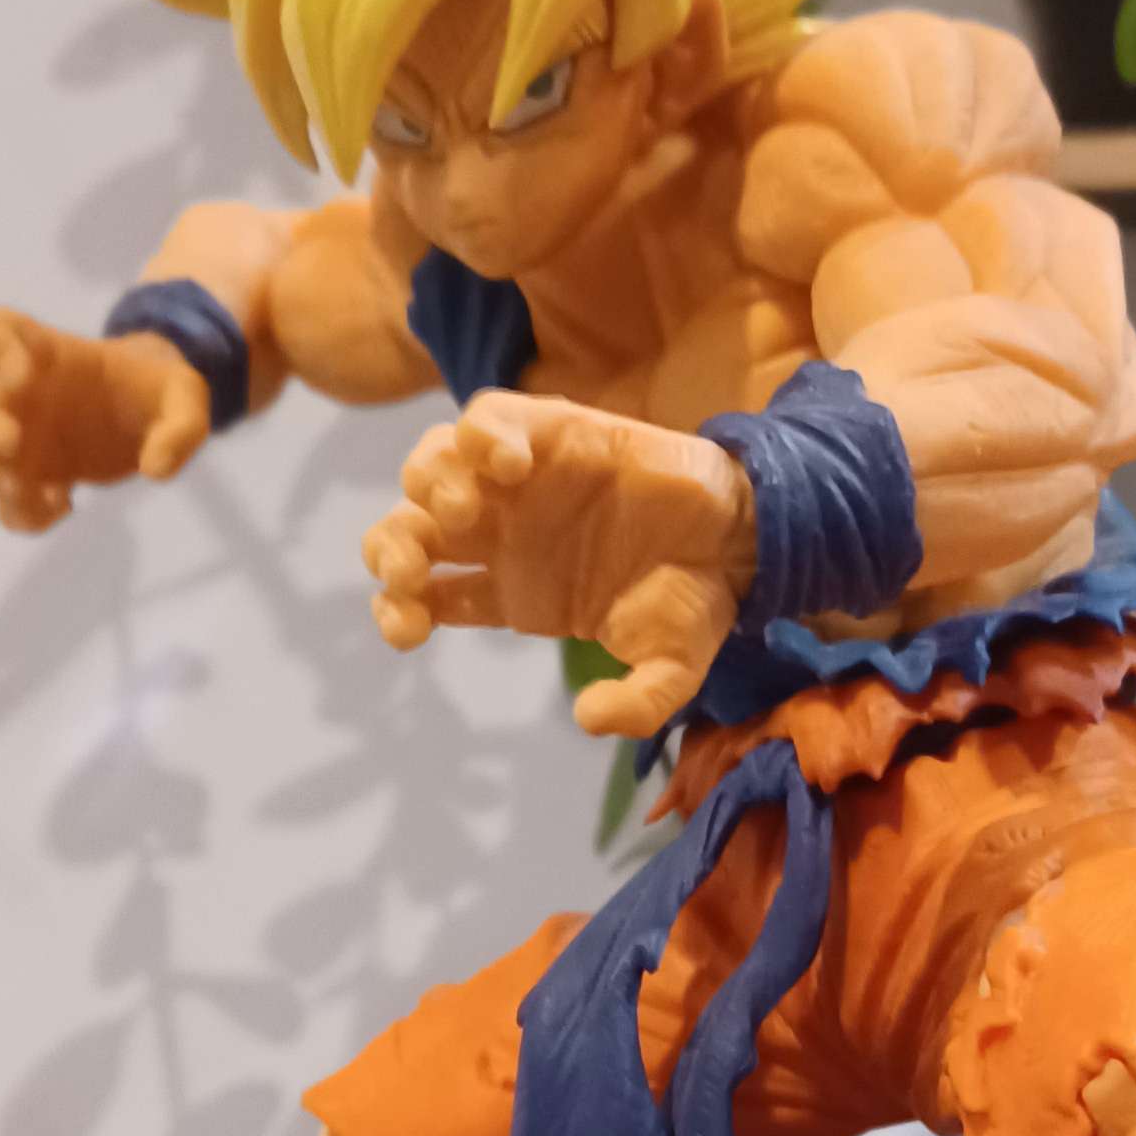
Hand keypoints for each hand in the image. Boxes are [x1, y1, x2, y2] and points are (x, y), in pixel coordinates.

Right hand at [0, 309, 210, 533]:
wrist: (149, 417)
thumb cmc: (160, 392)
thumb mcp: (188, 398)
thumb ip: (181, 426)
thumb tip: (156, 469)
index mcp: (48, 354)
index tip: (24, 376)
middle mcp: (21, 394)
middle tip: (14, 443)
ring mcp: (21, 436)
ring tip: (32, 491)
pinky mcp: (32, 476)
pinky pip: (7, 501)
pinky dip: (22, 513)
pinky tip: (63, 504)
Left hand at [363, 391, 756, 737]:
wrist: (743, 537)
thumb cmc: (696, 598)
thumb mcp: (671, 672)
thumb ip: (636, 705)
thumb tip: (588, 718)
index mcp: (512, 591)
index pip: (424, 594)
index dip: (398, 608)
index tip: (409, 628)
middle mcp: (504, 534)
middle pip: (409, 529)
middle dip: (391, 548)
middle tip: (415, 569)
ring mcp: (523, 481)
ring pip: (432, 467)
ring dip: (427, 488)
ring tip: (462, 515)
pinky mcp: (554, 430)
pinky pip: (490, 417)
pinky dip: (484, 436)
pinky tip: (510, 468)